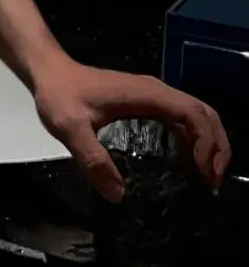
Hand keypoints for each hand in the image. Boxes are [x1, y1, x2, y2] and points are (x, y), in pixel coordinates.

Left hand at [33, 61, 230, 203]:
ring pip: (196, 115)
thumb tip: (117, 195)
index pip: (192, 113)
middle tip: (212, 181)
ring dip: (209, 143)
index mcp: (147, 94)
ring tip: (205, 178)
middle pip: (204, 113)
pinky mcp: (146, 103)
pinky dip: (193, 140)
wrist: (49, 72)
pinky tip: (185, 164)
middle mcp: (156, 92)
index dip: (206, 142)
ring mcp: (152, 96)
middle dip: (217, 146)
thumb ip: (92, 159)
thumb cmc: (59, 94)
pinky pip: (180, 119)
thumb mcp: (70, 127)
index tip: (203, 173)